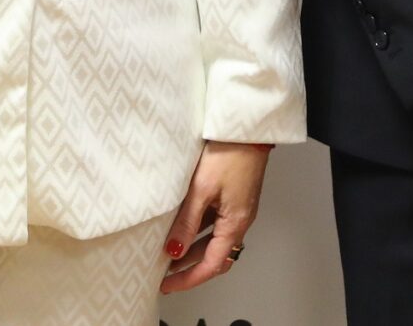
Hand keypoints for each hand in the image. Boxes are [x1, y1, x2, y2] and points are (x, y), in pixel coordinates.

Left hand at [160, 141, 269, 293]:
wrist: (246, 128)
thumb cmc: (229, 153)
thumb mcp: (201, 190)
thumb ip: (187, 222)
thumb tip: (174, 251)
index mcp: (235, 223)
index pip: (212, 264)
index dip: (189, 278)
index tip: (169, 285)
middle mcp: (240, 220)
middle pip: (215, 256)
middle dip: (190, 269)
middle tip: (166, 275)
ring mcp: (237, 208)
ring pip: (214, 240)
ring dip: (193, 250)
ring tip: (168, 254)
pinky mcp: (233, 196)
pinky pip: (215, 223)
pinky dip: (199, 231)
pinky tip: (183, 226)